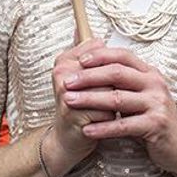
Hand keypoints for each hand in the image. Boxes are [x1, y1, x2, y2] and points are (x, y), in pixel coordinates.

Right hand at [48, 39, 114, 169]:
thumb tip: (98, 37)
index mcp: (64, 62)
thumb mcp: (82, 78)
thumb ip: (89, 57)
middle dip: (115, 86)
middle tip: (109, 96)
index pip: (99, 52)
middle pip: (107, 71)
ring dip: (114, 103)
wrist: (67, 139)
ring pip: (109, 91)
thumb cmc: (78, 106)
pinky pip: (107, 112)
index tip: (108, 78)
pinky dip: (110, 118)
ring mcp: (67, 95)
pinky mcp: (75, 116)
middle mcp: (62, 76)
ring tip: (104, 109)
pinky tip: (101, 122)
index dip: (111, 66)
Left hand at [63, 47, 176, 174]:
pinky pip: (123, 125)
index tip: (79, 60)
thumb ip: (124, 81)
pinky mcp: (155, 125)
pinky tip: (87, 129)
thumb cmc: (156, 117)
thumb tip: (96, 65)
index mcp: (150, 73)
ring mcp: (156, 104)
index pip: (123, 56)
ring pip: (117, 98)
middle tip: (68, 81)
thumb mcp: (143, 93)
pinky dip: (103, 127)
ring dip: (90, 99)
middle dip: (89, 76)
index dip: (100, 56)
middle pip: (117, 73)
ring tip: (70, 101)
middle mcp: (154, 84)